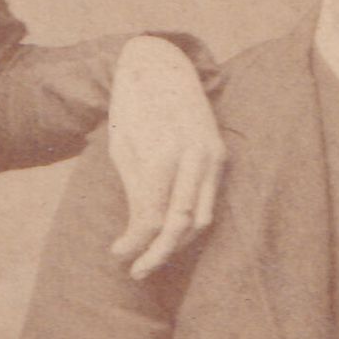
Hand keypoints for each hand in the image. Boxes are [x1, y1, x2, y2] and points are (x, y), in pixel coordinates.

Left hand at [107, 35, 224, 278]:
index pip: (155, 215)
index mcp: (165, 152)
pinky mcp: (221, 156)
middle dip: (158, 253)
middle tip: (136, 272)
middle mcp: (195, 156)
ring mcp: (213, 156)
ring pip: (200, 219)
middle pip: (181, 224)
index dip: (136, 242)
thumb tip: (140, 237)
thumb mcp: (123, 148)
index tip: (116, 254)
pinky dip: (192, 223)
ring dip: (177, 244)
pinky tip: (172, 235)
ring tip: (151, 257)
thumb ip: (136, 192)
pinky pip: (208, 202)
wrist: (162, 65)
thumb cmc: (133, 108)